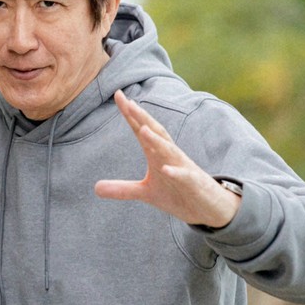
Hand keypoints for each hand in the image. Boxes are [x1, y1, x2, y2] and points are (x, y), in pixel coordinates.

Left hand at [95, 90, 239, 227]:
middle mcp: (170, 156)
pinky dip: (176, 172)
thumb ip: (122, 189)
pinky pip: (185, 177)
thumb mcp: (146, 193)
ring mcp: (183, 168)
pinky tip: (166, 168)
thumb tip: (95, 188)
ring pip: (170, 151)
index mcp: (158, 155)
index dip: (130, 114)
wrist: (209, 209)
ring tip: (143, 129)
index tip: (117, 95)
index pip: (142, 130)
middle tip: (128, 103)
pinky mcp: (194, 184)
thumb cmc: (178, 195)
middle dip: (142, 118)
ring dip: (156, 140)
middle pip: (155, 133)